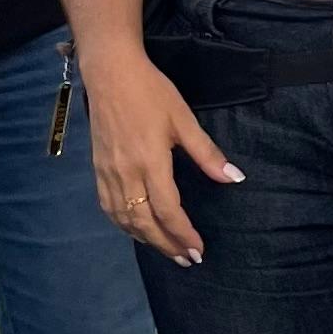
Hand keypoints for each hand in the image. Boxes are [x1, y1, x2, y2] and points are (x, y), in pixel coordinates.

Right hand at [86, 49, 237, 264]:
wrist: (110, 73)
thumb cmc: (151, 92)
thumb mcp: (184, 120)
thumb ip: (207, 154)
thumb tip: (234, 178)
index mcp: (150, 162)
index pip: (167, 211)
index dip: (183, 234)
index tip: (198, 250)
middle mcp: (126, 174)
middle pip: (145, 223)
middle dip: (167, 245)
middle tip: (186, 260)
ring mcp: (108, 173)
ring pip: (125, 220)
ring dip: (146, 240)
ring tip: (167, 250)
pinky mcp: (97, 169)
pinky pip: (109, 208)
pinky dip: (124, 225)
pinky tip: (137, 230)